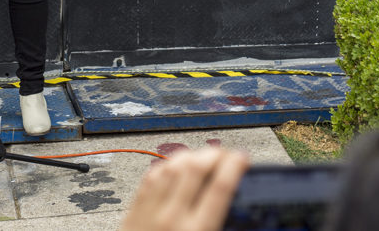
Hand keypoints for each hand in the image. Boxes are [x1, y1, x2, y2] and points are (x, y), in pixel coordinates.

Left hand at [119, 146, 250, 230]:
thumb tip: (231, 213)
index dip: (234, 166)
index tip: (243, 158)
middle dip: (214, 154)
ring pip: (172, 166)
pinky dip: (166, 165)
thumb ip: (216, 226)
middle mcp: (173, 218)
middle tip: (225, 155)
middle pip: (196, 168)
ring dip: (191, 155)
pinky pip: (152, 176)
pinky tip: (175, 166)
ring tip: (202, 156)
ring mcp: (151, 211)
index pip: (220, 187)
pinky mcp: (135, 209)